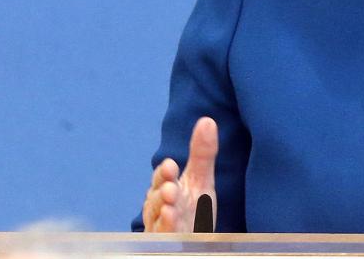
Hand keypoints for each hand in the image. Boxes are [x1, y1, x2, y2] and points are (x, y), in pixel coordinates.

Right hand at [142, 117, 218, 231]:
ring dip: (163, 213)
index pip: (161, 178)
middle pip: (156, 199)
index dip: (164, 173)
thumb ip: (202, 154)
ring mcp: (161, 228)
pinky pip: (163, 238)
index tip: (171, 165)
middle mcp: (159, 208)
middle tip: (170, 188)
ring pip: (157, 219)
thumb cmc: (192, 209)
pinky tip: (172, 223)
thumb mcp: (201, 180)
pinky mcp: (166, 243)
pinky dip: (167, 231)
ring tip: (170, 206)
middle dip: (162, 193)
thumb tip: (207, 120)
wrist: (193, 240)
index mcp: (165, 189)